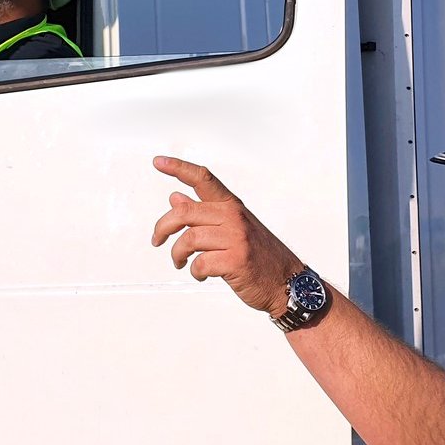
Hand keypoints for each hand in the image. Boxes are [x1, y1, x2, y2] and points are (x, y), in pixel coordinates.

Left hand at [150, 156, 302, 318]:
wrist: (287, 282)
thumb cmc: (258, 256)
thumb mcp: (232, 229)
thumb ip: (203, 214)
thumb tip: (175, 198)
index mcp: (232, 206)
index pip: (203, 178)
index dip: (179, 168)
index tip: (159, 162)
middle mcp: (234, 217)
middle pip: (184, 213)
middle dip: (162, 228)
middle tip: (157, 240)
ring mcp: (236, 238)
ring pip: (189, 239)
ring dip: (177, 254)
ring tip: (180, 262)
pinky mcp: (236, 260)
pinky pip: (200, 263)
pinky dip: (195, 271)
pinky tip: (201, 274)